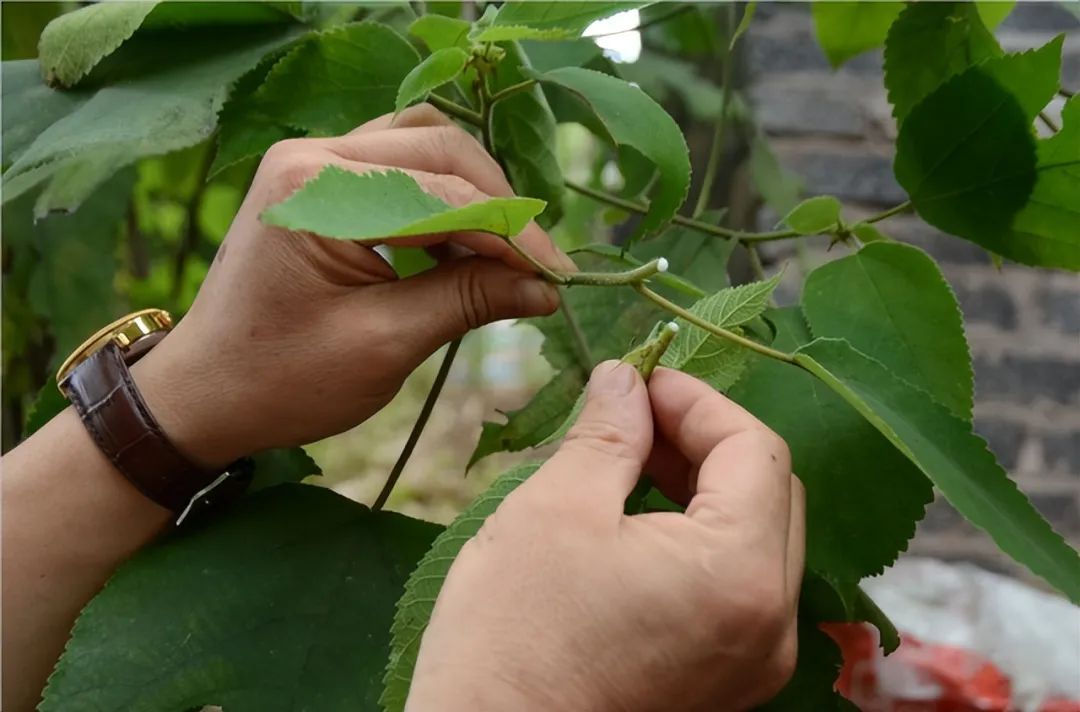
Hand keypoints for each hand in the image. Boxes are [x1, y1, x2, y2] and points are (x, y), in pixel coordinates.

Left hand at [131, 105, 572, 466]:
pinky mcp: (318, 181)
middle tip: (538, 266)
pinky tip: (460, 247)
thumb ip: (466, 302)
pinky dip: (440, 197)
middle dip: (498, 205)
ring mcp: (312, 162)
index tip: (559, 277)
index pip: (444, 193)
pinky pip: (398, 167)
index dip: (512, 235)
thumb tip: (545, 289)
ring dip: (473, 193)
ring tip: (504, 254)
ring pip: (422, 146)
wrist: (204, 394)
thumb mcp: (384, 345)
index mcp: (318, 190)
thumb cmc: (283, 381)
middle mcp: (313, 156)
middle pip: (438, 147)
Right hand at [407, 363, 804, 711]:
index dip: (697, 401)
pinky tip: (640, 525)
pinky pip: (737, 588)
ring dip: (704, 488)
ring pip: (756, 540)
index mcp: (739, 572)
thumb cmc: (512, 632)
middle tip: (632, 418)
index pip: (755, 450)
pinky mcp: (727, 684)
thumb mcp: (555, 509)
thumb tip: (626, 379)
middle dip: (704, 441)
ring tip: (630, 464)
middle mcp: (771, 623)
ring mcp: (755, 662)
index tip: (639, 380)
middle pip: (769, 493)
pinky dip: (700, 541)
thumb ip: (608, 433)